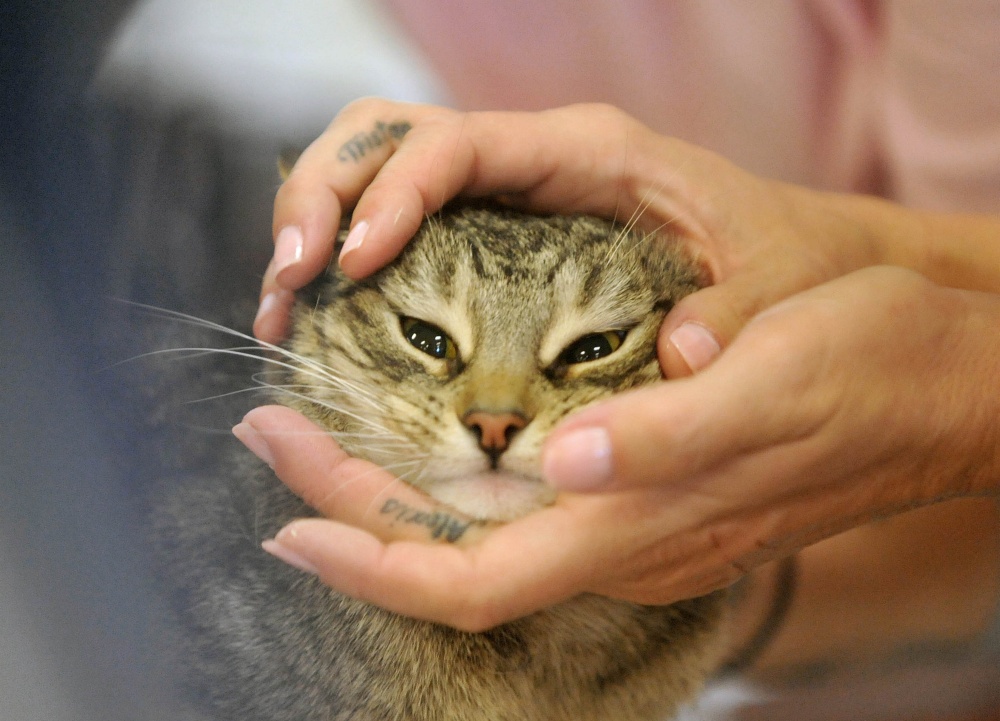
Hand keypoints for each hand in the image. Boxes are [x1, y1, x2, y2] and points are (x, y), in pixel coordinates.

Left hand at [238, 267, 999, 630]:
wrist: (945, 388)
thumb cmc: (870, 373)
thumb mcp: (774, 382)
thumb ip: (669, 435)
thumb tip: (570, 456)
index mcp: (643, 525)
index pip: (472, 575)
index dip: (371, 555)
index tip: (285, 515)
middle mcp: (628, 542)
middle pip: (456, 556)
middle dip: (350, 509)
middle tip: (274, 432)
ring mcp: (639, 526)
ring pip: (483, 535)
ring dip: (393, 493)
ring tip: (325, 434)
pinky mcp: (652, 496)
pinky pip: (526, 512)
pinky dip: (455, 481)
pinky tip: (430, 440)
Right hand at [258, 99, 907, 365]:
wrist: (790, 264)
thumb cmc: (781, 264)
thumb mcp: (772, 288)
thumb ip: (734, 314)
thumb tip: (676, 351)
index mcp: (587, 154)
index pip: (460, 143)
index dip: (394, 192)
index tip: (356, 264)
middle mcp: (529, 163)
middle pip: (388, 136)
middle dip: (321, 197)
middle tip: (290, 282)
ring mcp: (502, 198)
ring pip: (374, 173)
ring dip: (312, 230)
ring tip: (282, 307)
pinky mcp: (488, 242)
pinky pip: (394, 229)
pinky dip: (342, 266)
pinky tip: (319, 321)